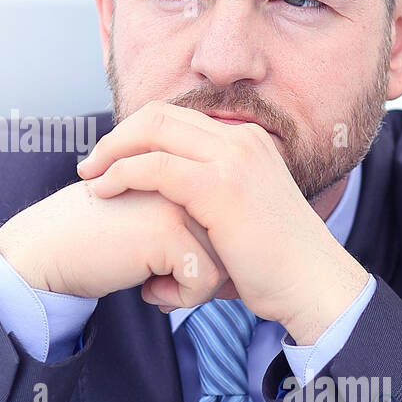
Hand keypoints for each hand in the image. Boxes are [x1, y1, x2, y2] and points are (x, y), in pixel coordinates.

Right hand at [0, 178, 238, 309]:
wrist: (47, 250)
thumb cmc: (95, 239)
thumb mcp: (148, 217)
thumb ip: (186, 218)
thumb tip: (231, 261)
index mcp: (183, 167)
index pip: (227, 222)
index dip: (209, 256)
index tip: (175, 271)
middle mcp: (185, 177)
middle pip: (230, 241)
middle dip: (207, 273)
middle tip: (166, 283)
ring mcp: (179, 200)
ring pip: (224, 262)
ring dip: (193, 287)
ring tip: (154, 284)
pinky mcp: (169, 230)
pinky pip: (204, 281)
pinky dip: (181, 298)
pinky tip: (147, 290)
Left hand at [75, 100, 368, 344]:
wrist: (313, 286)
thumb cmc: (275, 266)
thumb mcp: (242, 217)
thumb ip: (209, 203)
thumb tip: (174, 218)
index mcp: (246, 142)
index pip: (177, 117)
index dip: (137, 134)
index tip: (112, 160)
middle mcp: (240, 140)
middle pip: (159, 115)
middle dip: (117, 137)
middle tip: (90, 164)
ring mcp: (232, 159)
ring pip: (152, 132)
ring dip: (112, 151)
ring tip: (89, 178)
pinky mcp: (220, 187)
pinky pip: (155, 166)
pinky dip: (122, 173)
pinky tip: (103, 191)